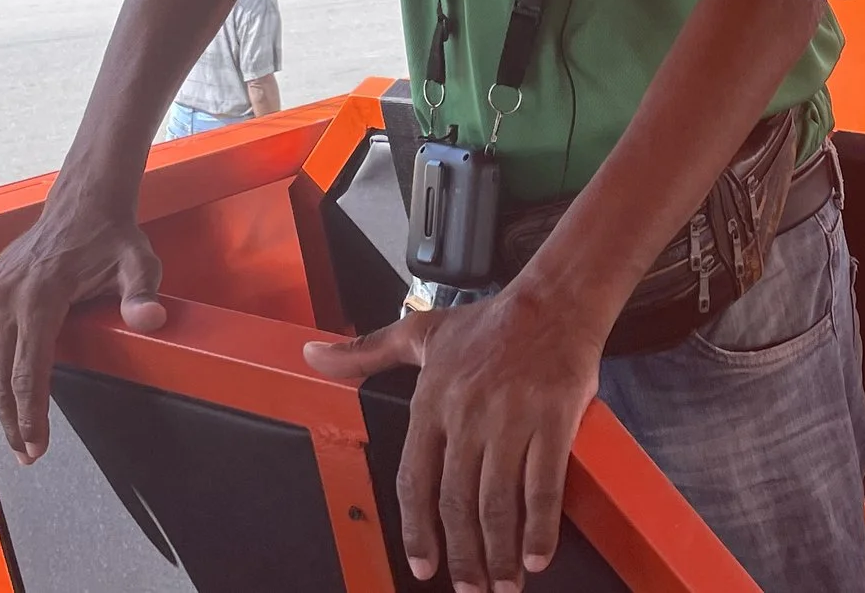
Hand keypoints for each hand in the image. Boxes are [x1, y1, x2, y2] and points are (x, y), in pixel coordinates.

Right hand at [0, 206, 164, 463]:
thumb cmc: (110, 238)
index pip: (28, 373)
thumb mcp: (138, 262)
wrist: (81, 203)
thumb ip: (141, 293)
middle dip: (6, 424)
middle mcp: (4, 297)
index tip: (36, 449)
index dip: (30, 417)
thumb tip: (151, 320)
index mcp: (40, 297)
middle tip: (21, 456)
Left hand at [304, 286, 602, 592]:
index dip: (417, 531)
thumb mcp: (419, 334)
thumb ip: (364, 353)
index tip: (423, 566)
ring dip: (500, 554)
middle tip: (469, 590)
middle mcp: (467, 415)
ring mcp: (511, 419)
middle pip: (456, 502)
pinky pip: (543, 485)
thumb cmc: (489, 322)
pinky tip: (536, 556)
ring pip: (498, 502)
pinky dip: (540, 528)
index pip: (414, 480)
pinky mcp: (553, 420)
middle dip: (463, 557)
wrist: (553, 300)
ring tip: (503, 586)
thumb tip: (311, 357)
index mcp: (431, 401)